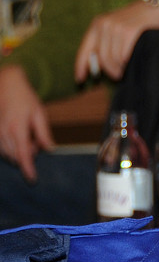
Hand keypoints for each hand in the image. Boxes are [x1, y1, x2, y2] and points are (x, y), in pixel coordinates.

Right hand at [0, 65, 53, 181]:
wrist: (7, 82)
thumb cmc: (25, 97)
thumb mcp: (40, 113)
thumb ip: (44, 133)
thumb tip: (50, 149)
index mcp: (17, 127)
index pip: (22, 154)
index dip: (27, 168)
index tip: (32, 179)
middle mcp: (3, 130)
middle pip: (14, 156)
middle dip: (27, 156)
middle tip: (36, 142)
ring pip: (6, 152)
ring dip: (18, 152)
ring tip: (28, 136)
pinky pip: (0, 146)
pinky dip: (10, 147)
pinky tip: (18, 136)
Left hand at [73, 0, 158, 82]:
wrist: (157, 8)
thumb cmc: (137, 23)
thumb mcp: (116, 29)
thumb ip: (105, 44)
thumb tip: (96, 65)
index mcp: (97, 24)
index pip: (85, 49)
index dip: (80, 66)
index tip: (79, 79)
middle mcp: (104, 24)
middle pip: (102, 58)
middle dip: (110, 71)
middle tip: (118, 76)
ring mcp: (116, 27)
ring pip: (113, 59)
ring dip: (120, 68)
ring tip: (127, 67)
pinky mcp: (129, 31)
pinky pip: (124, 56)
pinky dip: (128, 62)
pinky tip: (133, 60)